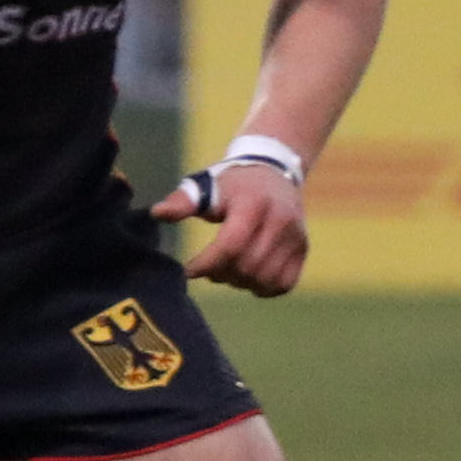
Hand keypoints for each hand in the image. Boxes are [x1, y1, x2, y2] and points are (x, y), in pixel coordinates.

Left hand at [158, 159, 310, 294]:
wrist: (275, 173)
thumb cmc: (234, 182)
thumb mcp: (207, 184)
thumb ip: (183, 201)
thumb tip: (157, 213)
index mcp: (254, 204)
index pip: (230, 246)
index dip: (207, 263)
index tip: (189, 269)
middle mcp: (281, 221)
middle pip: (246, 266)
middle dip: (221, 274)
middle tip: (209, 269)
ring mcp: (296, 237)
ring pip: (264, 279)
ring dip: (240, 282)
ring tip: (227, 271)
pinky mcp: (303, 250)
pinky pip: (282, 284)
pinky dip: (262, 287)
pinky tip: (248, 276)